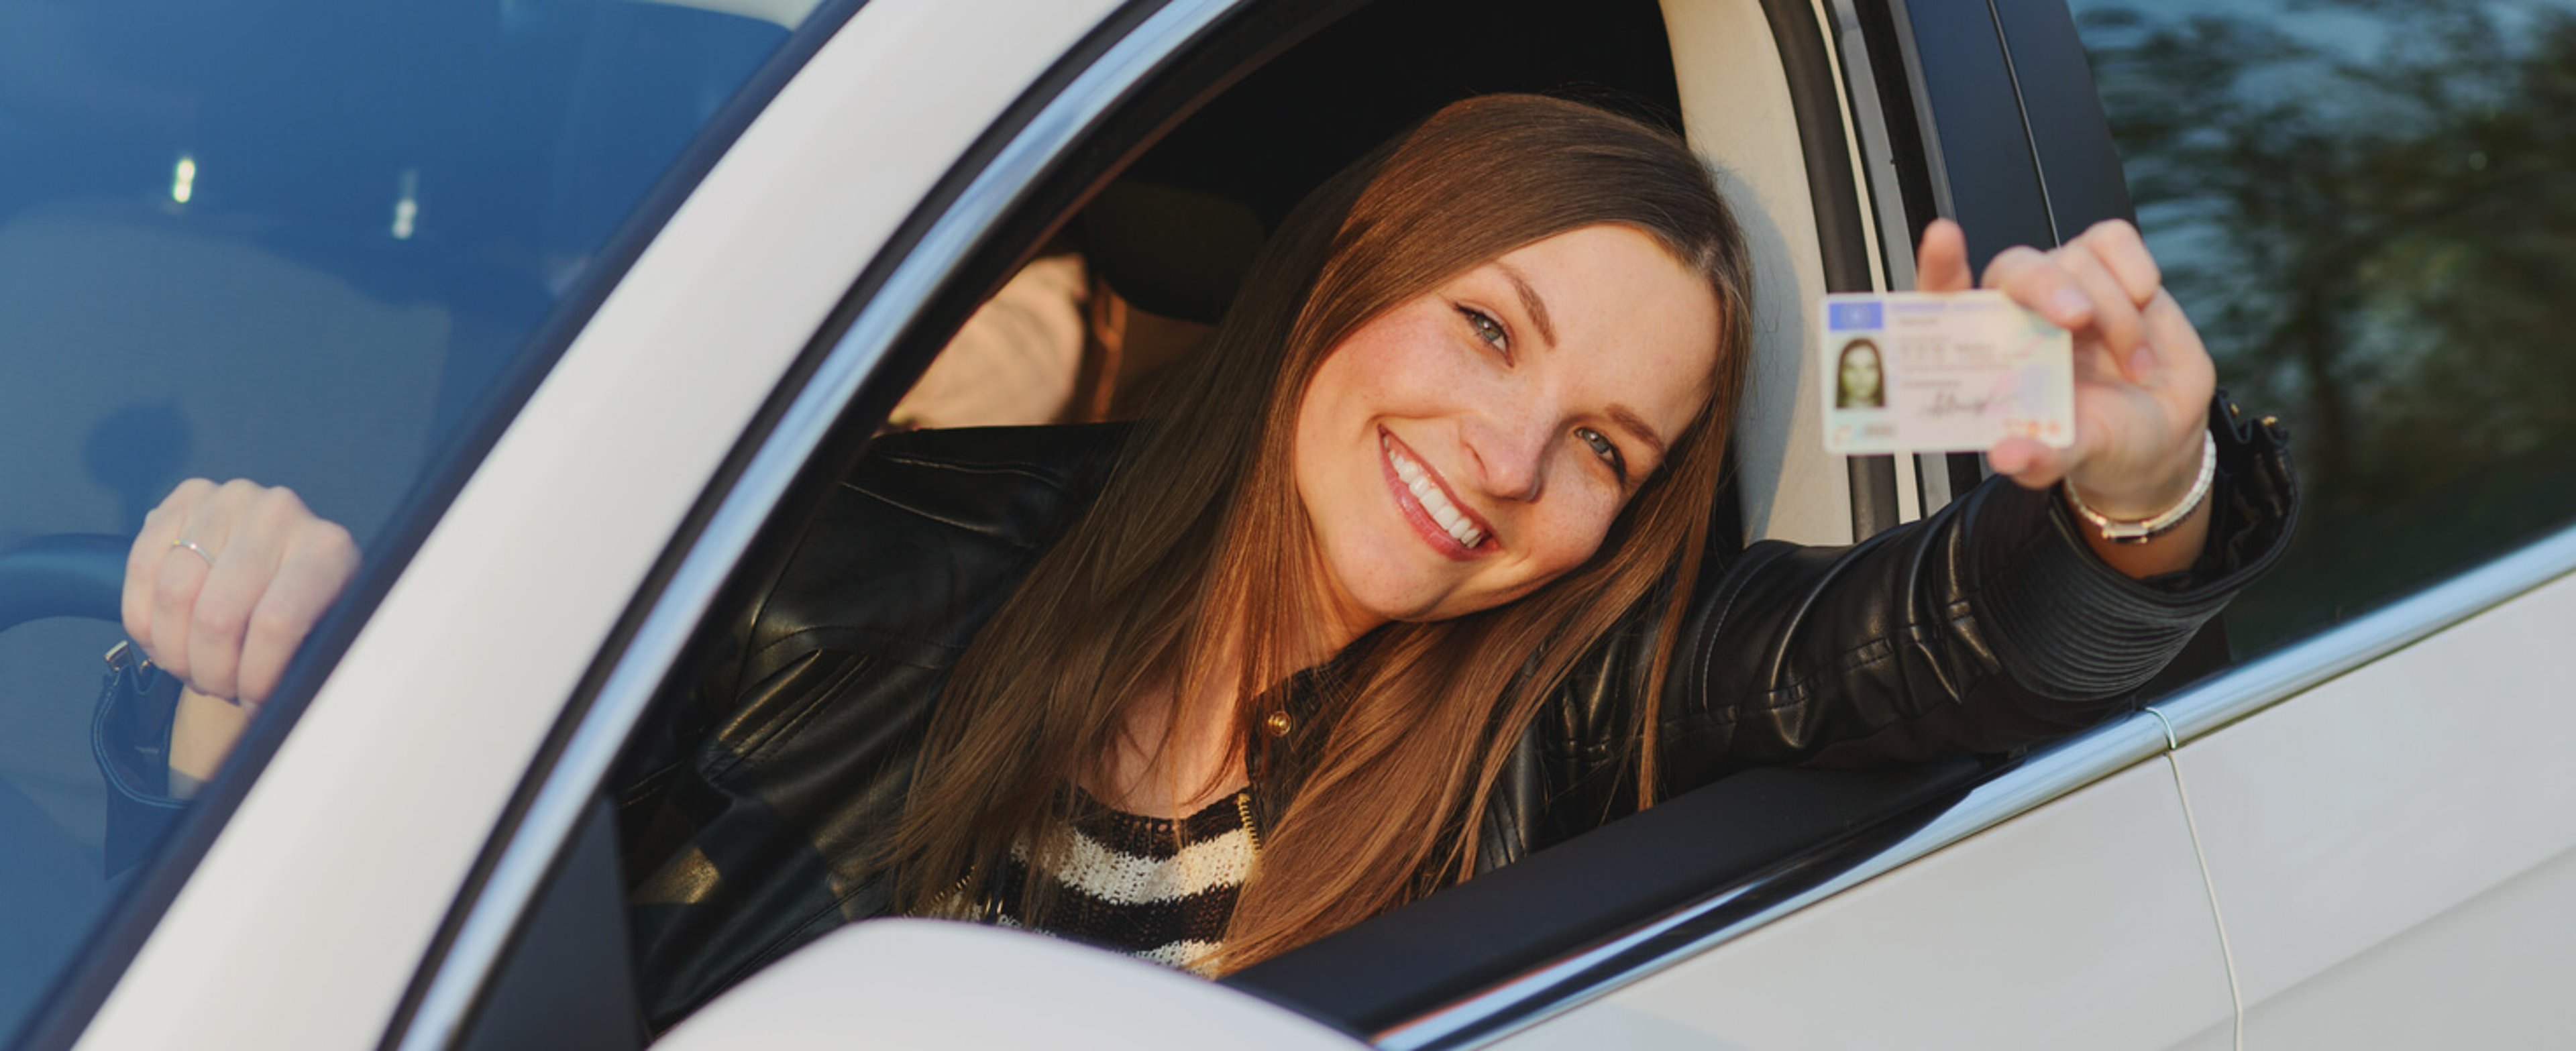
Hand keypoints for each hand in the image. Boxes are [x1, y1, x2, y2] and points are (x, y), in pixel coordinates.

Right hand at [122, 478, 359, 707]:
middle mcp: (279, 514)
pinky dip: (144, 620)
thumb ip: (306, 661)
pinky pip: (141, 569)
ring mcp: (229, 500)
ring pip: (172, 595)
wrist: (284, 560)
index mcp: (326, 549)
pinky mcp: (185, 498)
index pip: (275, 625)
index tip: (253, 701)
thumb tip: (279, 705)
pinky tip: (165, 639)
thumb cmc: (306, 611)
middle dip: (209, 670)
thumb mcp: (323, 634)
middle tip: (219, 687)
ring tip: (194, 667)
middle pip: (216, 615)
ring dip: (174, 651)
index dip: (254, 677)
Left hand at [1913, 218, 2214, 516]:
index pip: (1945, 300)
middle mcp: (2019, 310)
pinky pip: (2113, 239)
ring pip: (2077, 260)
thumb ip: (2040, 458)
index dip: (1939, 267)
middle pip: (2014, 268)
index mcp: (1990, 352)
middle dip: (2046, 286)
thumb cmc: (2101, 439)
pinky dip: (2135, 271)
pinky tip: (2143, 307)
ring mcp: (2064, 283)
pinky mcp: (2109, 266)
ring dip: (2116, 314)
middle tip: (2078, 319)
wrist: (2163, 435)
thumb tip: (2007, 456)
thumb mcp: (2072, 456)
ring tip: (2133, 366)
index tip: (1942, 240)